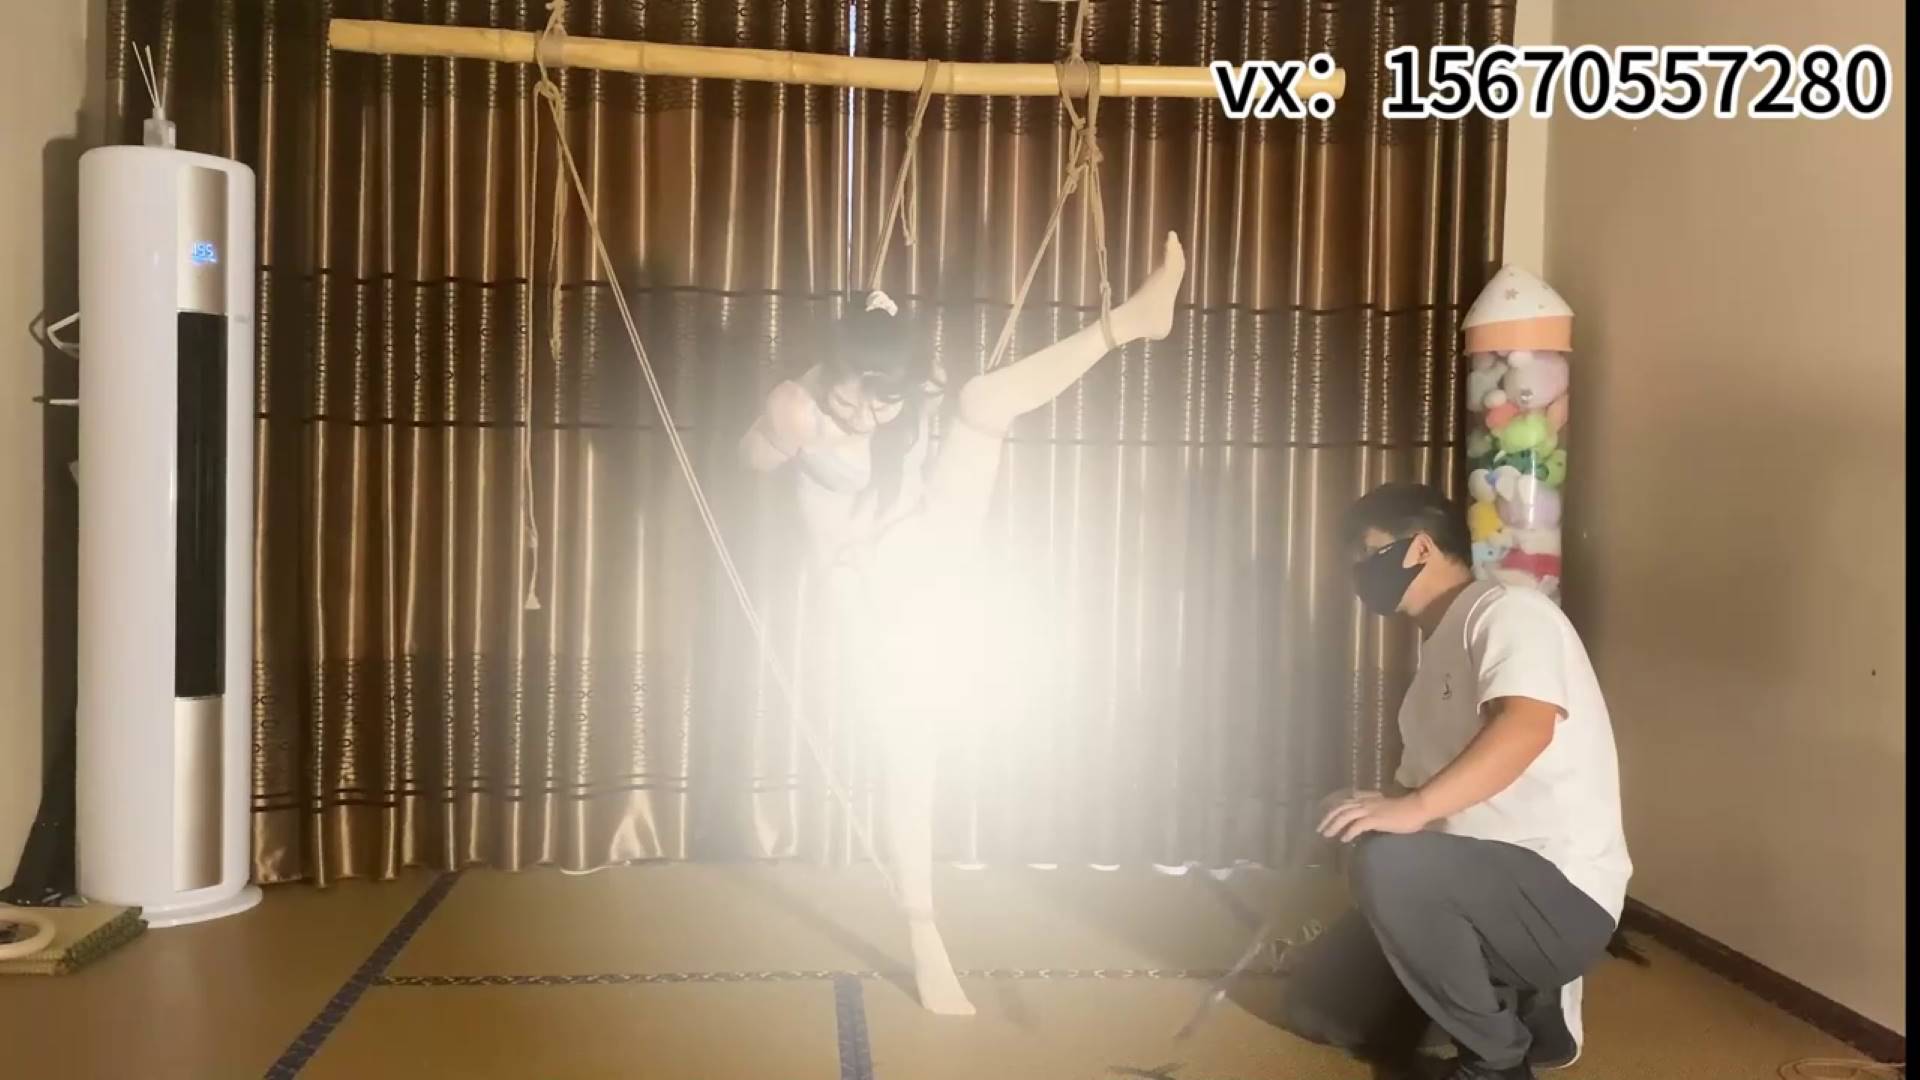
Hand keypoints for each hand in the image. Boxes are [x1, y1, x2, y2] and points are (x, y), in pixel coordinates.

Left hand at [1317, 791, 1431, 842]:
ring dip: (1334, 826)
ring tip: (1328, 835)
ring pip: (1345, 816)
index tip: (1325, 820)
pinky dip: (1349, 832)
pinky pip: (1357, 825)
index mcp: (1366, 799)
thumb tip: (1364, 821)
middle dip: (1328, 819)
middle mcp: (1365, 802)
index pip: (1343, 803)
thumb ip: (1373, 811)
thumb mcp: (1384, 807)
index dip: (1332, 811)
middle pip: (1340, 809)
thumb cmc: (1405, 809)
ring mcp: (1370, 810)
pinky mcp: (1376, 819)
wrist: (1417, 807)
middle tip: (1320, 830)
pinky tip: (1344, 839)